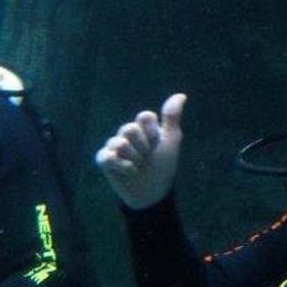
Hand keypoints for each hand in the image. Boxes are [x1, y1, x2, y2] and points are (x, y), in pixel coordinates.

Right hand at [95, 93, 186, 209]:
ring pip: (119, 143)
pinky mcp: (105, 160)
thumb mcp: (171, 140)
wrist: (154, 191)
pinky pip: (106, 156)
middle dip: (143, 146)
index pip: (145, 116)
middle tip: (147, 156)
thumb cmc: (164, 164)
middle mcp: (128, 133)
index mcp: (144, 127)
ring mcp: (115, 146)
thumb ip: (172, 117)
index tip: (158, 143)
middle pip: (129, 128)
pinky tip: (129, 171)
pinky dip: (121, 166)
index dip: (153, 132)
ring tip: (139, 166)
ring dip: (134, 158)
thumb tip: (181, 95)